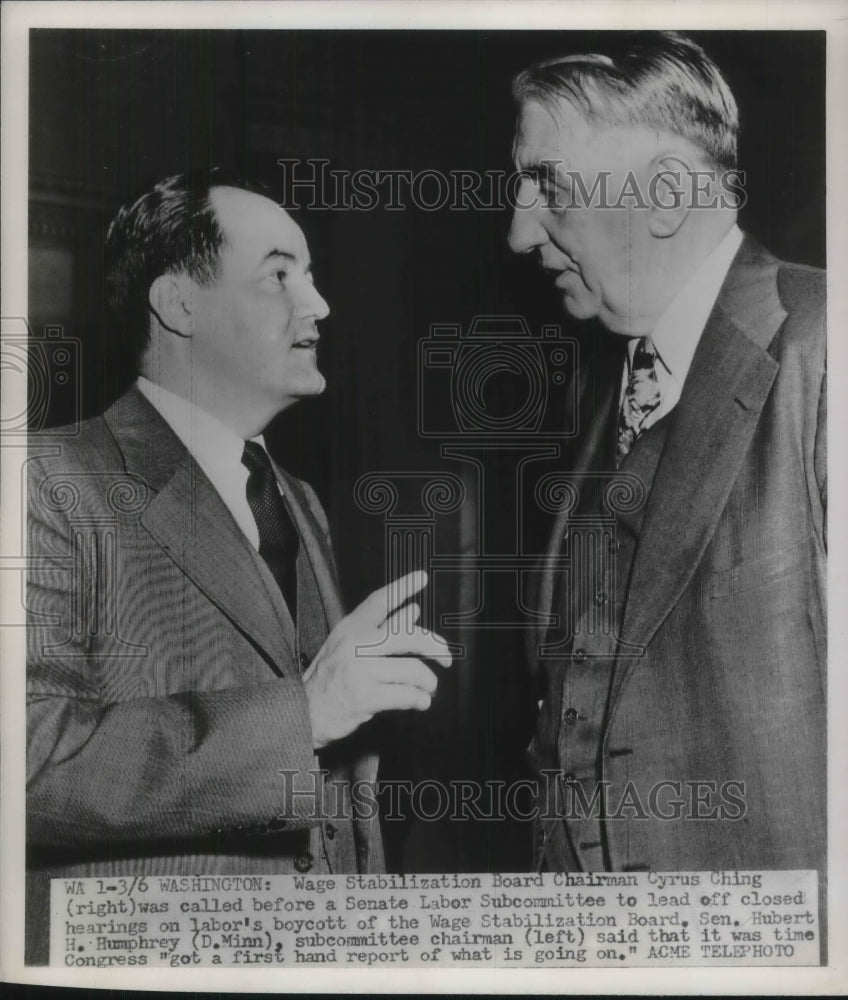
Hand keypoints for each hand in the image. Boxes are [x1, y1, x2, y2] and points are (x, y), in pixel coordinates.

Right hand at [302, 570, 450, 749]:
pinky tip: (420, 701)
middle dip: (434, 646)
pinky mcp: (366, 696)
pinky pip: (406, 694)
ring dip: (427, 682)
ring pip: (412, 669)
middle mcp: (356, 644)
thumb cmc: (330, 678)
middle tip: (446, 656)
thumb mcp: (348, 646)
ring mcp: (361, 670)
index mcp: (351, 628)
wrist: (304, 711)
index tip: (421, 577)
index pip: (379, 601)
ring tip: (428, 687)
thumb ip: (381, 629)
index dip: (402, 587)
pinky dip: (419, 699)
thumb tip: (413, 611)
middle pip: (408, 636)